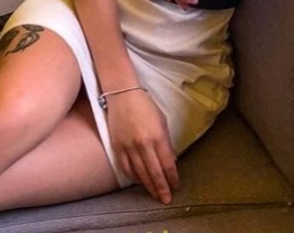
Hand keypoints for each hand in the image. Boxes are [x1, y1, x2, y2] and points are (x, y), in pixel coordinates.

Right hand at [106, 89, 177, 203]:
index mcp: (158, 137)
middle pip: (155, 173)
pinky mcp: (117, 147)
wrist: (122, 94)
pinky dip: (134, 177)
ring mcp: (129, 147)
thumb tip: (170, 160)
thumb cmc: (145, 105)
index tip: (176, 186)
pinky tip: (139, 181)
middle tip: (166, 199)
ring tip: (154, 194)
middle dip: (162, 189)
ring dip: (149, 186)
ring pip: (140, 174)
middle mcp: (143, 144)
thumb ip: (166, 142)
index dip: (173, 178)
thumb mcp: (162, 121)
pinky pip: (126, 168)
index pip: (168, 165)